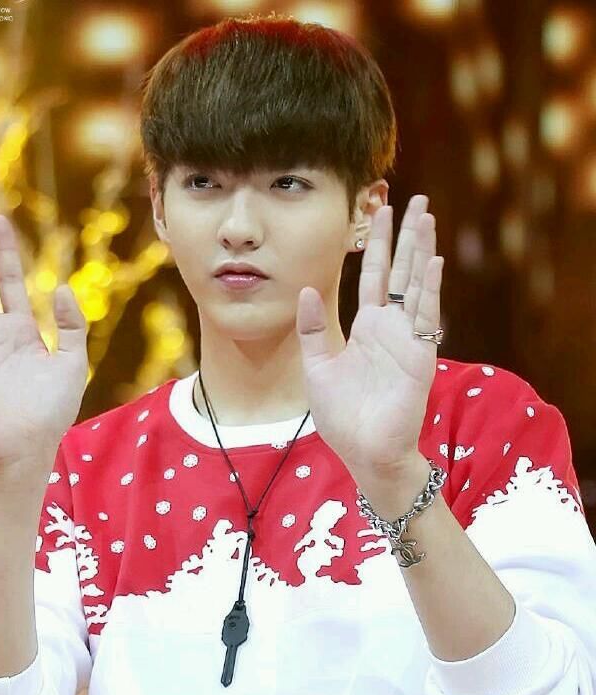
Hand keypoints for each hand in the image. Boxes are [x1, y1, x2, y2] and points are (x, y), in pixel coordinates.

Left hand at [296, 195, 442, 481]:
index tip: (381, 211)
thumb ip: (312, 329)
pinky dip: (429, 289)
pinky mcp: (419, 356)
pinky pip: (426, 318)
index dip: (377, 243)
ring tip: (426, 216)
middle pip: (400, 270)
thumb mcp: (317, 366)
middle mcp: (390, 327)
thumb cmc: (342, 415)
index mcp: (366, 327)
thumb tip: (306, 289)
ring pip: (416, 285)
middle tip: (417, 199)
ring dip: (421, 251)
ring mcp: (407, 339)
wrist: (363, 451)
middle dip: (407, 235)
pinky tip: (432, 261)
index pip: (374, 275)